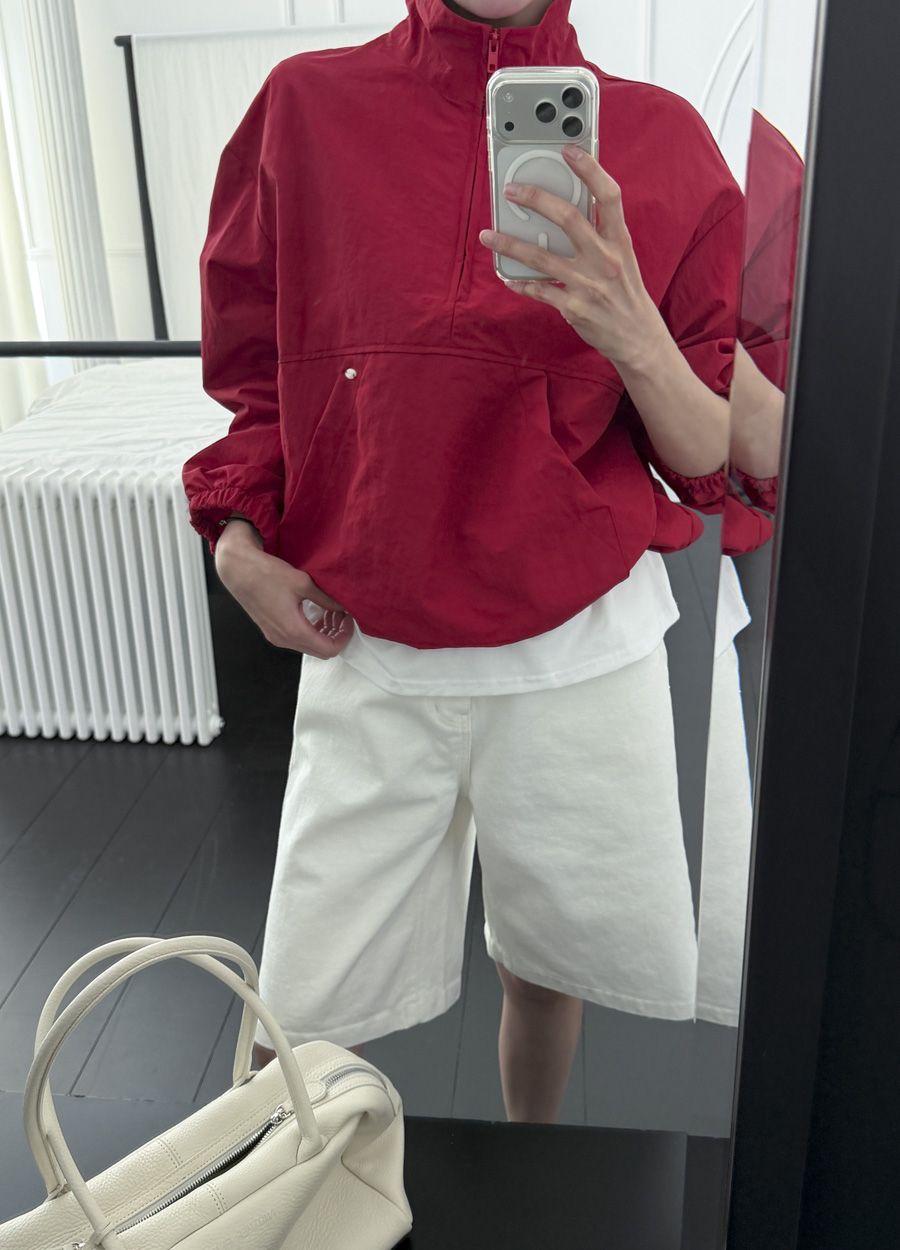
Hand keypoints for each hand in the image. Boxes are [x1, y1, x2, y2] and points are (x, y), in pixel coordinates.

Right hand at [215, 522, 353, 658]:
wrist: (238, 570)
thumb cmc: (267, 574)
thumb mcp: (304, 584)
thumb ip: (326, 599)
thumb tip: (343, 607)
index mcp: (294, 631)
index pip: (329, 649)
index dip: (344, 638)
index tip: (349, 621)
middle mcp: (284, 639)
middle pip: (320, 652)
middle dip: (335, 636)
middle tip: (341, 616)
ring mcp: (275, 637)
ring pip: (308, 646)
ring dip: (322, 633)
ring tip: (330, 612)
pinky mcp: (270, 630)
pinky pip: (296, 639)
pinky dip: (310, 630)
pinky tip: (314, 612)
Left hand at [479, 145, 667, 371]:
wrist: (637, 338)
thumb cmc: (626, 292)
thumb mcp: (623, 257)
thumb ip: (600, 233)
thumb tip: (567, 207)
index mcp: (619, 241)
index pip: (609, 196)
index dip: (590, 169)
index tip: (568, 150)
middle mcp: (604, 259)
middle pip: (568, 218)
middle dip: (537, 199)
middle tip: (512, 191)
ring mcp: (587, 285)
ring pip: (542, 257)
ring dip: (510, 244)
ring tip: (488, 235)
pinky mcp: (573, 308)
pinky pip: (539, 291)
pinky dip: (520, 283)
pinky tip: (507, 276)